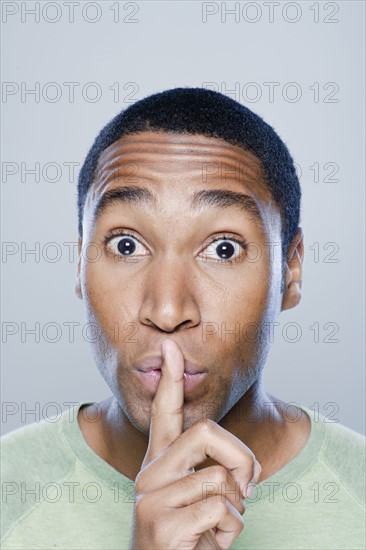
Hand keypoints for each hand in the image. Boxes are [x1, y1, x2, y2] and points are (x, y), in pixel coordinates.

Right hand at [129, 338, 260, 549]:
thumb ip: (210, 470)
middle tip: (246, 487)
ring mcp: (151, 498)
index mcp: (160, 463)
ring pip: (220, 478)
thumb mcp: (196, 498)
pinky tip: (210, 542)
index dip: (170, 379)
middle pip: (207, 431)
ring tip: (219, 525)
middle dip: (242, 457)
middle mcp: (150, 473)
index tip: (171, 348)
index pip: (164, 412)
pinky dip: (232, 530)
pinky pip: (220, 510)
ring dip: (238, 508)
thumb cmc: (188, 536)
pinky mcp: (160, 524)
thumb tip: (246, 466)